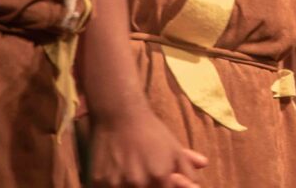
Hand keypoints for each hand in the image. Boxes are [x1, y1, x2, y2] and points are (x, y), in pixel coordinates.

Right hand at [85, 107, 207, 186]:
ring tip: (129, 177)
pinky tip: (116, 178)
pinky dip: (112, 187)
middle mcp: (139, 183)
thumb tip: (197, 184)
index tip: (159, 184)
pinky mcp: (97, 183)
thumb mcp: (175, 149)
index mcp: (161, 177)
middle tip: (143, 180)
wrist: (119, 115)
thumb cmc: (151, 133)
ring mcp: (116, 184)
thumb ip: (188, 170)